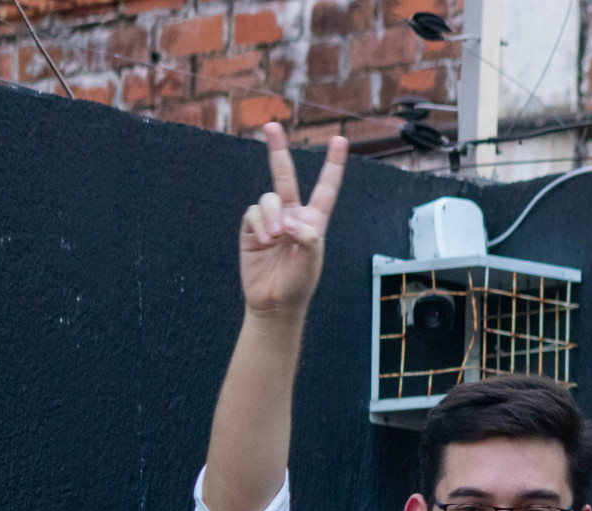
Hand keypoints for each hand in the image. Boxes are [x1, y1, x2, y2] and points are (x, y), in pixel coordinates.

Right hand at [239, 124, 348, 318]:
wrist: (274, 302)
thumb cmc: (298, 283)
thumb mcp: (311, 262)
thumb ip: (307, 239)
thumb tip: (290, 220)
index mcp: (314, 221)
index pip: (325, 188)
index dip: (333, 164)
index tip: (340, 140)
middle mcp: (292, 215)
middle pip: (284, 176)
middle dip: (277, 150)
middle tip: (272, 126)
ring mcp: (270, 220)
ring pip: (268, 198)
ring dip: (272, 216)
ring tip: (276, 238)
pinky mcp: (251, 228)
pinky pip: (253, 212)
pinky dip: (259, 224)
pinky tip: (265, 240)